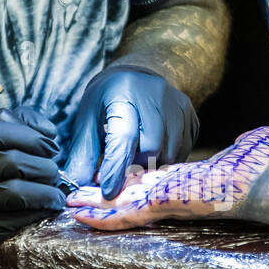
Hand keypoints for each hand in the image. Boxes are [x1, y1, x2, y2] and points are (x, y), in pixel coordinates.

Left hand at [64, 68, 198, 198]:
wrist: (136, 77)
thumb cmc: (106, 101)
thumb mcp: (88, 121)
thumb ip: (83, 154)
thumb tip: (76, 186)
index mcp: (124, 94)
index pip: (124, 137)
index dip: (116, 168)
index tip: (107, 192)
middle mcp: (156, 96)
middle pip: (151, 149)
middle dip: (134, 167)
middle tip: (121, 168)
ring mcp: (178, 107)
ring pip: (169, 155)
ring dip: (151, 166)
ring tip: (136, 157)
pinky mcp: (192, 117)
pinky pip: (182, 152)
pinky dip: (165, 160)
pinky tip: (153, 151)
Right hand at [67, 127, 268, 229]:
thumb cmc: (262, 164)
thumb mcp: (247, 148)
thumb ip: (244, 146)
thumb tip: (252, 140)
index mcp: (189, 182)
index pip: (153, 186)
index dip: (129, 186)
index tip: (110, 184)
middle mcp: (176, 196)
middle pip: (131, 199)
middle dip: (103, 199)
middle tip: (77, 202)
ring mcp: (170, 202)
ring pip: (124, 208)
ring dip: (96, 208)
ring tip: (72, 208)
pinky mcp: (167, 206)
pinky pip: (128, 214)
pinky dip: (103, 216)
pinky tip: (82, 215)